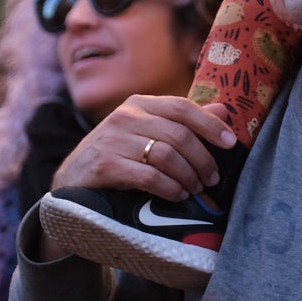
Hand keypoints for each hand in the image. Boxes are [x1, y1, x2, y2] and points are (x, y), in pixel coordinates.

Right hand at [50, 94, 236, 202]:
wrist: (71, 185)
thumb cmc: (117, 158)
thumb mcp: (147, 135)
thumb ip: (182, 124)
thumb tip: (223, 111)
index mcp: (139, 104)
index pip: (183, 107)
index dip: (210, 125)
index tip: (231, 144)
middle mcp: (125, 116)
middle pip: (179, 134)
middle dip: (202, 159)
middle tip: (212, 179)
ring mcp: (112, 140)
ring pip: (166, 155)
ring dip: (188, 176)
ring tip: (195, 189)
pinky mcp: (104, 165)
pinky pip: (148, 176)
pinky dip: (169, 187)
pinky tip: (177, 196)